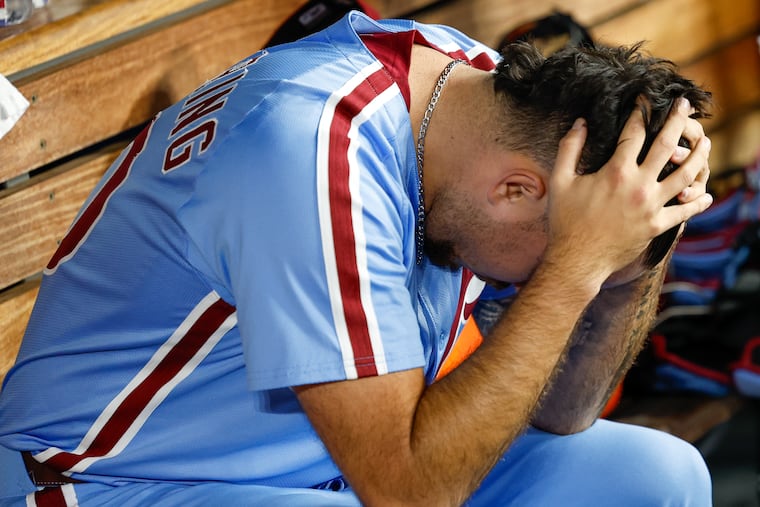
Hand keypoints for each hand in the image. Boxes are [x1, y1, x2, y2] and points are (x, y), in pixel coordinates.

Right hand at [543, 98, 712, 288]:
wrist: (576, 259)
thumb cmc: (566, 221)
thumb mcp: (561, 180)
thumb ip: (570, 148)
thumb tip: (581, 122)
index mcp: (616, 172)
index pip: (634, 133)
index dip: (640, 112)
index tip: (645, 100)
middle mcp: (639, 186)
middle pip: (667, 145)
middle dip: (677, 121)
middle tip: (685, 105)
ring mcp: (652, 206)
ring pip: (686, 175)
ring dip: (698, 155)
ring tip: (704, 142)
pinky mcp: (657, 226)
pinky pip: (685, 211)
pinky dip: (698, 200)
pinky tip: (705, 192)